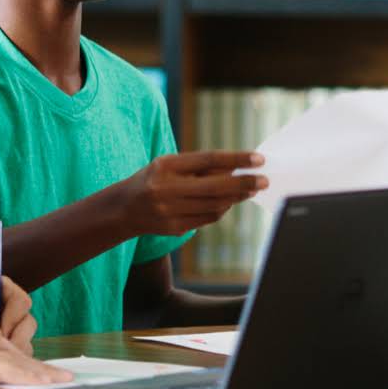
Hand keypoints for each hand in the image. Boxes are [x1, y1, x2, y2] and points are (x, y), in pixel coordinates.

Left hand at [0, 277, 37, 353]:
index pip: (21, 302)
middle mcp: (10, 306)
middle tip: (1, 356)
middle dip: (17, 340)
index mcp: (2, 288)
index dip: (13, 319)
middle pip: (28, 323)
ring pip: (26, 341)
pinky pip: (16, 355)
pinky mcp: (5, 343)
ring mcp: (9, 326)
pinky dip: (9, 363)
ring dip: (14, 354)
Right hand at [118, 151, 268, 234]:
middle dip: (244, 183)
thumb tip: (235, 170)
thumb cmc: (153, 180)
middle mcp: (166, 189)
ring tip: (250, 190)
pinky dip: (222, 209)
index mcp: (166, 166)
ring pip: (215, 205)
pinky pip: (208, 218)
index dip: (236, 160)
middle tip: (263, 180)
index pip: (208, 160)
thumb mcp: (170, 165)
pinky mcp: (175, 228)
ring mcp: (170, 211)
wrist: (124, 209)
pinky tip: (230, 202)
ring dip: (237, 198)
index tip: (258, 159)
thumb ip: (199, 166)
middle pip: (215, 186)